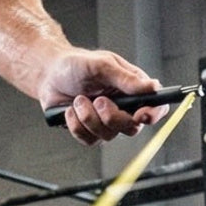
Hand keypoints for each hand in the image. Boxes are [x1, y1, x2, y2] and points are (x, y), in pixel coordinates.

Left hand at [39, 49, 167, 146]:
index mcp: (134, 89)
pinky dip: (76, 125)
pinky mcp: (89, 131)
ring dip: (89, 118)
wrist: (49, 76)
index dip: (154, 114)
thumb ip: (126, 79)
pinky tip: (70, 110)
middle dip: (113, 117)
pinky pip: (89, 140)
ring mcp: (106, 122)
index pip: (156, 107)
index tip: (142, 115)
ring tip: (78, 100)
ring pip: (108, 135)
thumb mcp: (102, 66)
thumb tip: (152, 87)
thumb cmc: (77, 65)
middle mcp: (124, 108)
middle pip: (132, 127)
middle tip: (98, 100)